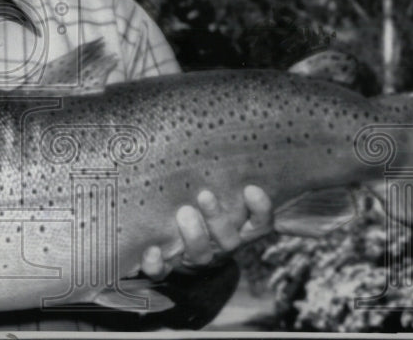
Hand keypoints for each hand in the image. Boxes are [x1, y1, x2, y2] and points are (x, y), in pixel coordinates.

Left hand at [139, 185, 272, 279]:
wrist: (176, 253)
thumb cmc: (200, 212)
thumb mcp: (216, 197)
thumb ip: (221, 180)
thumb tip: (212, 140)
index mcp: (236, 230)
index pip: (260, 225)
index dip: (260, 210)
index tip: (251, 188)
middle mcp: (219, 247)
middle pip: (229, 240)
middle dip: (218, 219)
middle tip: (205, 195)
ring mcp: (194, 260)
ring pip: (200, 255)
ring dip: (193, 236)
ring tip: (183, 213)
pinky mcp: (167, 269)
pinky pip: (162, 272)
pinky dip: (156, 264)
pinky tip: (151, 250)